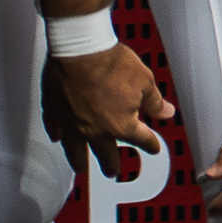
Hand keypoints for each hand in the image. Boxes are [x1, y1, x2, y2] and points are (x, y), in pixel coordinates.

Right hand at [41, 42, 175, 181]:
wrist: (81, 50)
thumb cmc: (112, 64)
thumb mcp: (145, 82)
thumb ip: (155, 102)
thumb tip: (167, 113)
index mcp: (120, 126)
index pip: (139, 139)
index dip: (149, 144)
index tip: (154, 148)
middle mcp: (94, 130)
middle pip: (105, 153)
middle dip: (111, 164)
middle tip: (112, 173)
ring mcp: (72, 123)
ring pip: (75, 149)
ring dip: (79, 160)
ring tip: (81, 169)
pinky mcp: (55, 110)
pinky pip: (54, 127)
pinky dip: (56, 134)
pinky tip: (57, 138)